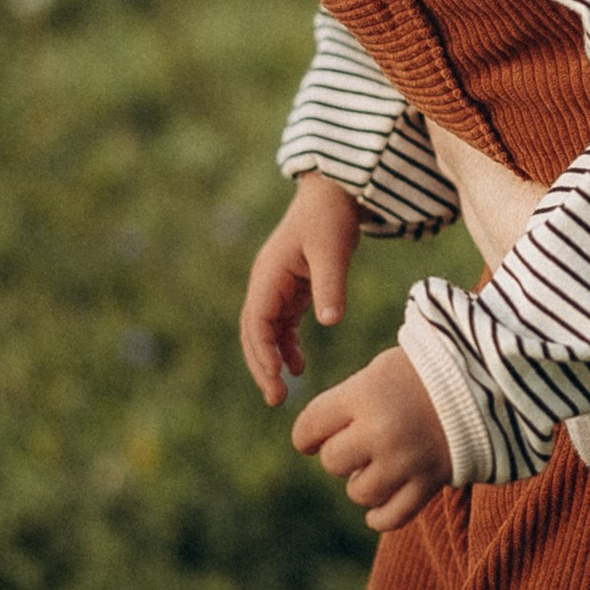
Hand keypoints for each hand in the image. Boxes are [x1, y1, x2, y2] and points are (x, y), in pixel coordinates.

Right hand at [241, 174, 364, 403]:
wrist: (335, 190)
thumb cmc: (331, 216)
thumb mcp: (333, 251)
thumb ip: (330, 286)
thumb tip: (330, 321)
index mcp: (268, 275)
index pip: (257, 323)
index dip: (263, 354)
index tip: (276, 380)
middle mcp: (266, 283)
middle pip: (254, 332)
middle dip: (262, 365)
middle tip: (276, 399)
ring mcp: (277, 285)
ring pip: (266, 331)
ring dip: (273, 359)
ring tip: (286, 390)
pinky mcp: (292, 286)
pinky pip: (282, 323)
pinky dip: (287, 345)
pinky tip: (300, 366)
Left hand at [291, 346, 452, 534]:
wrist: (490, 382)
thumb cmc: (429, 370)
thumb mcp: (383, 370)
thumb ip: (347, 400)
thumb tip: (314, 435)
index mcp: (365, 395)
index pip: (308, 428)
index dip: (306, 436)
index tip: (312, 438)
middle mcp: (382, 430)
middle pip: (332, 462)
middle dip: (341, 454)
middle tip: (359, 443)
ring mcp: (407, 461)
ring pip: (360, 492)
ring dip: (363, 483)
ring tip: (379, 466)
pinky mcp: (429, 482)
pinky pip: (391, 517)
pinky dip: (380, 516)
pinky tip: (378, 507)